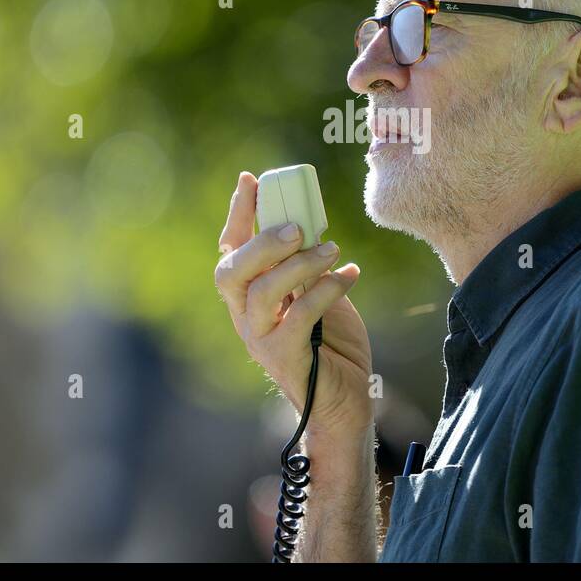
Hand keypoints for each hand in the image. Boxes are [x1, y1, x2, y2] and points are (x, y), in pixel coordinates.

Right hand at [215, 171, 372, 440]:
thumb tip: (311, 223)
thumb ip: (307, 265)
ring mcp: (260, 339)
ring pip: (262, 292)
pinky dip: (326, 290)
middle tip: (296, 227)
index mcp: (249, 295)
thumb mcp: (317, 293)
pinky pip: (298, 316)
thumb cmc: (332, 344)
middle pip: (230, 271)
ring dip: (298, 265)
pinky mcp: (284, 357)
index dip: (238, 214)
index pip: (232, 248)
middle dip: (260, 242)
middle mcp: (245, 316)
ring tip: (331, 249)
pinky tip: (350, 275)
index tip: (250, 179)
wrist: (345, 401)